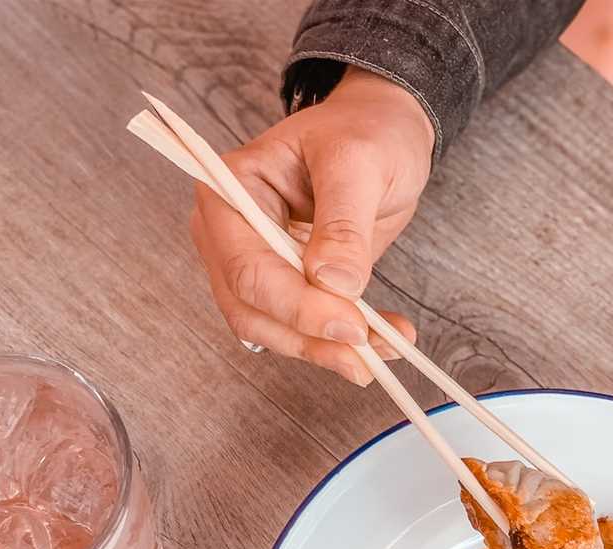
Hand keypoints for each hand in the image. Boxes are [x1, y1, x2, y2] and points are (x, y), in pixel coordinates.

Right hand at [190, 66, 434, 385]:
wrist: (382, 134)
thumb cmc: (364, 131)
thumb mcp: (359, 163)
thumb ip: (343, 223)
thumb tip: (334, 284)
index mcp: (229, 189)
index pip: (247, 267)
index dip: (296, 305)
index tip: (350, 324)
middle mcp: (229, 232)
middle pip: (251, 308)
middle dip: (308, 337)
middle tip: (364, 352)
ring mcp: (253, 262)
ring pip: (272, 329)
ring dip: (324, 350)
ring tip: (382, 352)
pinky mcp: (284, 284)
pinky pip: (300, 328)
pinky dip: (338, 344)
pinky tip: (382, 344)